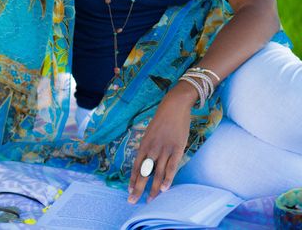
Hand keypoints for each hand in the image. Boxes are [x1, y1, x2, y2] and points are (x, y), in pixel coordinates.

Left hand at [128, 84, 195, 203]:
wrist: (174, 105)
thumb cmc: (162, 118)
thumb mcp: (150, 131)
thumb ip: (149, 146)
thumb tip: (147, 160)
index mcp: (144, 143)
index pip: (136, 165)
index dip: (132, 179)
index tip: (128, 190)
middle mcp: (152, 148)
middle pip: (144, 172)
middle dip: (138, 188)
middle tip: (132, 201)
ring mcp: (165, 149)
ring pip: (158, 173)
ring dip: (153, 188)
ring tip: (150, 200)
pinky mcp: (177, 148)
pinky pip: (172, 166)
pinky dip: (168, 178)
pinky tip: (164, 189)